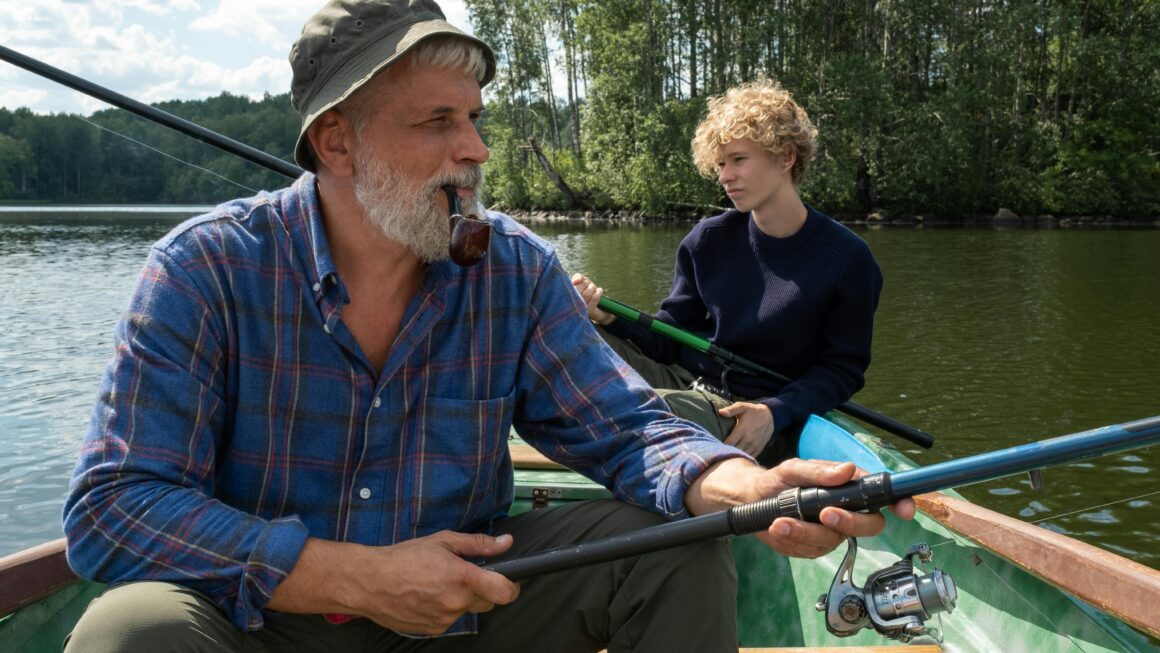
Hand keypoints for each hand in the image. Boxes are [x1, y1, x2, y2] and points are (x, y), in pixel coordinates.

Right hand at [271, 532, 518, 634]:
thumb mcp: (443, 541)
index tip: (509, 579)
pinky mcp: (433, 629)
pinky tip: (428, 595)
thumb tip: (505, 542)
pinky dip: (445, 608)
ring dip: (461, 598)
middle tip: (463, 574)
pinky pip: (450, 619)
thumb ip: (478, 544)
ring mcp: (445, 619)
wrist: (371, 582)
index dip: (512, 586)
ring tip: (438, 582)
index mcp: (462, 578)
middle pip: (488, 602)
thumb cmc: (404, 558)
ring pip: (467, 610)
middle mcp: (456, 602)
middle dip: (483, 589)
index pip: (504, 591)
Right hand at [570, 273, 613, 324]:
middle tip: (590, 284)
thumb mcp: (582, 281)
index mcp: (568, 296)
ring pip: (586, 294)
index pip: (570, 285)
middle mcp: (572, 305)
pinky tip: (599, 290)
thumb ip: (578, 277)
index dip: (579, 281)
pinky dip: (598, 292)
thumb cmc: (588, 290)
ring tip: (594, 288)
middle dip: (586, 284)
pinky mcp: (590, 312)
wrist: (602, 307)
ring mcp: (580, 310)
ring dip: (592, 288)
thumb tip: (576, 281)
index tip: (584, 281)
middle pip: (577, 290)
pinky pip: (594, 298)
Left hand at [684, 458, 915, 559]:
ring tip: (780, 520)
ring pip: (833, 541)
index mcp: (850, 489)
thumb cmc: (779, 480)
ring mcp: (832, 533)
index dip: (900, 503)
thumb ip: (819, 471)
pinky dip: (791, 539)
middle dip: (848, 522)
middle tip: (824, 513)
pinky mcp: (814, 548)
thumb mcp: (794, 468)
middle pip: (868, 526)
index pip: (884, 497)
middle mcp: (847, 512)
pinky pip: (810, 550)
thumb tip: (846, 470)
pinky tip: (776, 527)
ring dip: (805, 531)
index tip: (904, 509)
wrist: (752, 499)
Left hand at [718, 401, 773, 456]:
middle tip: (717, 453)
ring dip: (734, 456)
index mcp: (742, 430)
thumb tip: (720, 412)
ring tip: (725, 457)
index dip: (720, 446)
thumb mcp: (743, 407)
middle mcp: (748, 440)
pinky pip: (749, 457)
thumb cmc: (753, 411)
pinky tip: (736, 457)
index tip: (713, 446)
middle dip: (725, 452)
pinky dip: (743, 458)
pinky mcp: (759, 449)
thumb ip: (732, 409)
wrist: (771, 417)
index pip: (728, 443)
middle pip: (734, 451)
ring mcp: (754, 446)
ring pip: (742, 456)